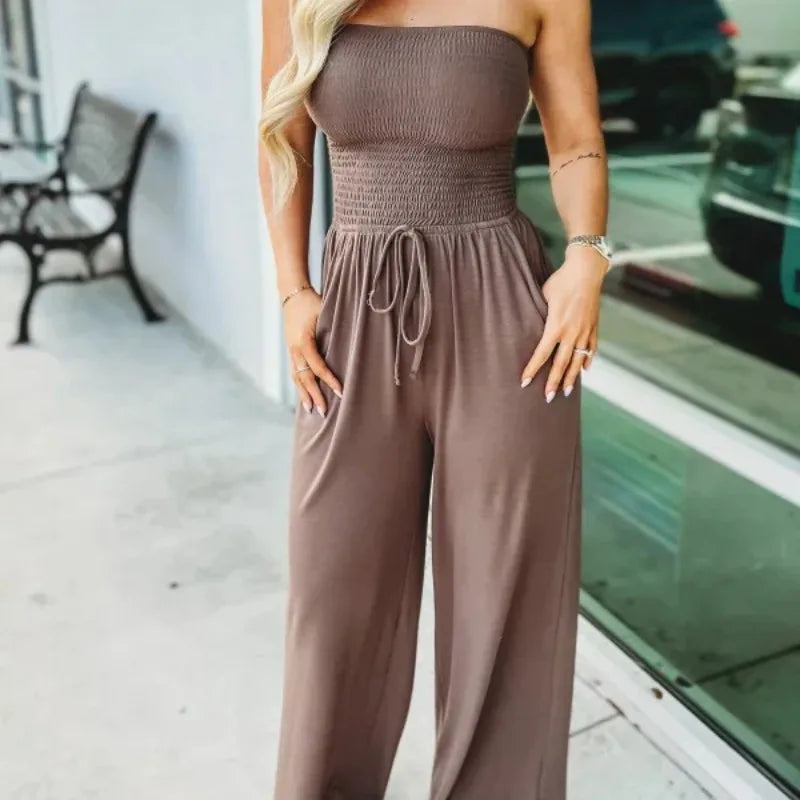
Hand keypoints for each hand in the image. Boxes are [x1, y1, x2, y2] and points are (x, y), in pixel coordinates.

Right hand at [284, 288, 342, 415]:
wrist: (292, 294)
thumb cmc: (312, 302)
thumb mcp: (325, 312)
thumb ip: (335, 329)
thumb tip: (353, 343)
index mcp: (304, 341)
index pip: (318, 366)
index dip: (329, 380)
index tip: (341, 392)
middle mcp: (295, 349)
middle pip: (305, 377)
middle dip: (314, 395)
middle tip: (324, 411)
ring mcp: (291, 351)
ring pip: (296, 377)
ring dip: (304, 394)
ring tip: (310, 410)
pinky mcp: (290, 351)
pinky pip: (294, 372)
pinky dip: (299, 385)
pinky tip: (304, 396)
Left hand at [520, 247, 604, 400]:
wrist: (586, 270)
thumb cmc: (561, 281)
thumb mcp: (543, 297)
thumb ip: (539, 315)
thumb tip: (532, 326)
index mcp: (556, 327)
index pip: (541, 355)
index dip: (532, 370)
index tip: (524, 383)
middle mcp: (572, 333)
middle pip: (560, 364)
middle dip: (553, 382)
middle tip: (547, 398)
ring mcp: (585, 331)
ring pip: (577, 361)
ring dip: (570, 377)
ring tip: (565, 391)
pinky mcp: (594, 327)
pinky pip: (591, 349)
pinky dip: (587, 361)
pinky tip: (584, 370)